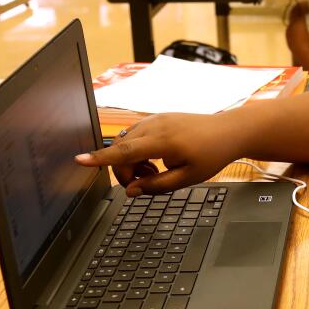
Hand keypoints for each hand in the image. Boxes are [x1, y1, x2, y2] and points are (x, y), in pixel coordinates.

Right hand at [75, 113, 238, 194]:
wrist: (229, 131)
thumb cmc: (212, 154)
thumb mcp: (188, 178)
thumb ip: (156, 186)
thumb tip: (131, 190)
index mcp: (164, 141)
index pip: (124, 151)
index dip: (100, 158)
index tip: (79, 160)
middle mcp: (156, 126)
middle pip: (121, 150)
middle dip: (124, 170)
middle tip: (145, 182)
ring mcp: (156, 119)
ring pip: (126, 142)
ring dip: (131, 161)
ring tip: (154, 171)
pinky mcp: (157, 118)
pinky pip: (135, 135)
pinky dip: (137, 150)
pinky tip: (154, 160)